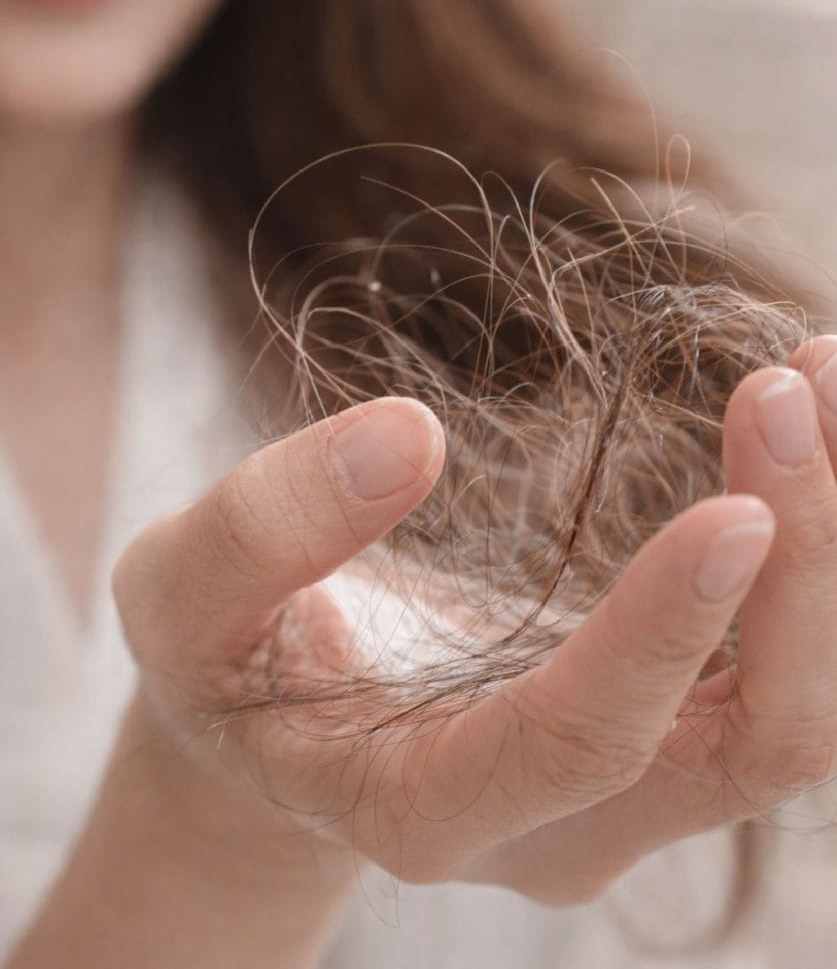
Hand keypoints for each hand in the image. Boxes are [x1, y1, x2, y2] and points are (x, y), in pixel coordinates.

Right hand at [113, 336, 836, 908]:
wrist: (283, 715)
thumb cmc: (222, 661)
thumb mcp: (180, 594)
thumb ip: (266, 528)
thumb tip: (407, 436)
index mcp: (423, 807)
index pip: (577, 748)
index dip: (661, 638)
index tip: (736, 505)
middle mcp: (557, 823)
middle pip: (743, 744)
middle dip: (798, 572)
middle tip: (794, 386)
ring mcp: (625, 787)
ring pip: (793, 708)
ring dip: (829, 548)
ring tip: (821, 377)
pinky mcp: (659, 725)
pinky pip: (779, 657)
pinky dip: (810, 544)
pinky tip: (800, 424)